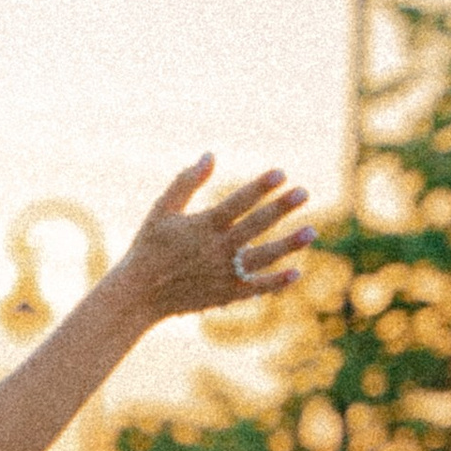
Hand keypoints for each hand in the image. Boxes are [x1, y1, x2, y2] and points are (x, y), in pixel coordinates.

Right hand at [119, 157, 311, 320]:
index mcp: (203, 226)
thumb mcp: (162, 210)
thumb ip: (186, 183)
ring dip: (288, 244)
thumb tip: (210, 155)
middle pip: (256, 225)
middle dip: (281, 208)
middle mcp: (216, 249)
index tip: (281, 173)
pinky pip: (255, 288)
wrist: (139, 294)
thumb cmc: (148, 248)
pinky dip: (276, 282)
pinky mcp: (225, 294)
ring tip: (311, 231)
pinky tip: (296, 272)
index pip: (238, 202)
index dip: (260, 187)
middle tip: (304, 192)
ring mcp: (223, 273)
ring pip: (262, 256)